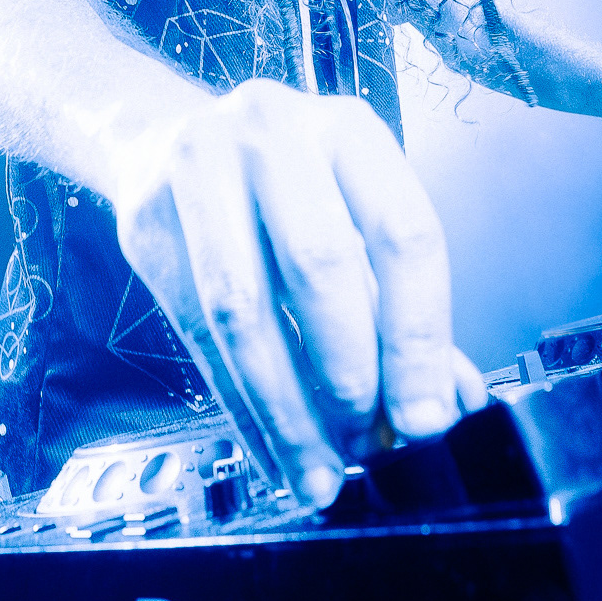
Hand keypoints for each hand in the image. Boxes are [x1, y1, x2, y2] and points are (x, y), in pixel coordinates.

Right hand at [110, 78, 485, 505]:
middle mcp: (273, 133)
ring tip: (318, 471)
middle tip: (369, 441)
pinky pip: (198, 335)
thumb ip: (402, 301)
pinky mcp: (147, 221)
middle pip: (319, 265)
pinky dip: (242, 409)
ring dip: (288, 409)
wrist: (164, 135)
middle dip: (350, 371)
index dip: (419, 334)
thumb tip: (453, 399)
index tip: (427, 415)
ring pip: (246, 309)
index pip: (402, 232)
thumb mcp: (352, 213)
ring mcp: (199, 169)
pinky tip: (272, 451)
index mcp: (346, 129)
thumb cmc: (280, 183)